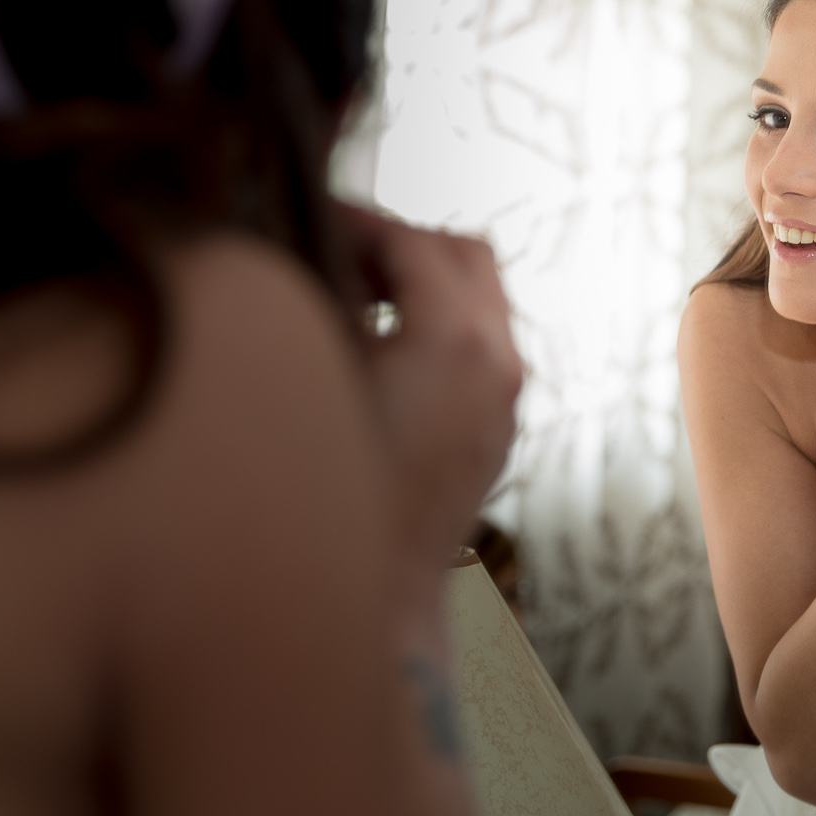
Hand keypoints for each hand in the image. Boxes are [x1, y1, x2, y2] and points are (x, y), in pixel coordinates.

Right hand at [337, 204, 522, 560]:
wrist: (370, 603)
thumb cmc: (330, 500)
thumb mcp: (315, 380)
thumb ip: (322, 309)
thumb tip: (312, 260)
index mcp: (455, 343)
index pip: (411, 241)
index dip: (357, 220)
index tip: (313, 213)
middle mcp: (496, 364)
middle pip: (465, 254)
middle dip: (401, 241)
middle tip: (339, 246)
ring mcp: (504, 401)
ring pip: (478, 299)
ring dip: (422, 283)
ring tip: (353, 293)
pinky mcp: (497, 430)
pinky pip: (479, 346)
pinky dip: (438, 325)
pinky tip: (376, 345)